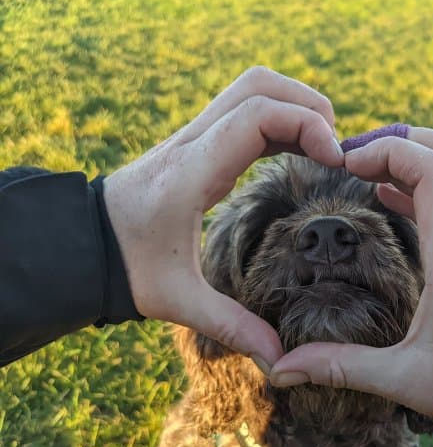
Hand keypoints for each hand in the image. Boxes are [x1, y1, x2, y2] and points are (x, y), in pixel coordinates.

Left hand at [103, 67, 343, 366]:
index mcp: (191, 172)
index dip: (306, 126)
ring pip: (253, 88)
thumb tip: (281, 362)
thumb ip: (234, 327)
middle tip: (333, 152)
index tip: (335, 161)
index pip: (255, 115)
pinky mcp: (200, 142)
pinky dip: (281, 121)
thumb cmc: (128, 269)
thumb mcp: (179, 302)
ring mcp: (195, 136)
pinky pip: (247, 111)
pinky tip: (299, 154)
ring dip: (296, 107)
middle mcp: (193, 142)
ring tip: (322, 151)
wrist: (84, 244)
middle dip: (308, 106)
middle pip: (259, 85)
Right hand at [269, 128, 432, 416]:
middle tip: (357, 157)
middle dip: (404, 142)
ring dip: (418, 161)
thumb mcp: (402, 379)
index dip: (390, 152)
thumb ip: (340, 367)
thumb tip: (282, 369)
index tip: (348, 163)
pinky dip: (430, 187)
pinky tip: (393, 199)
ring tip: (367, 173)